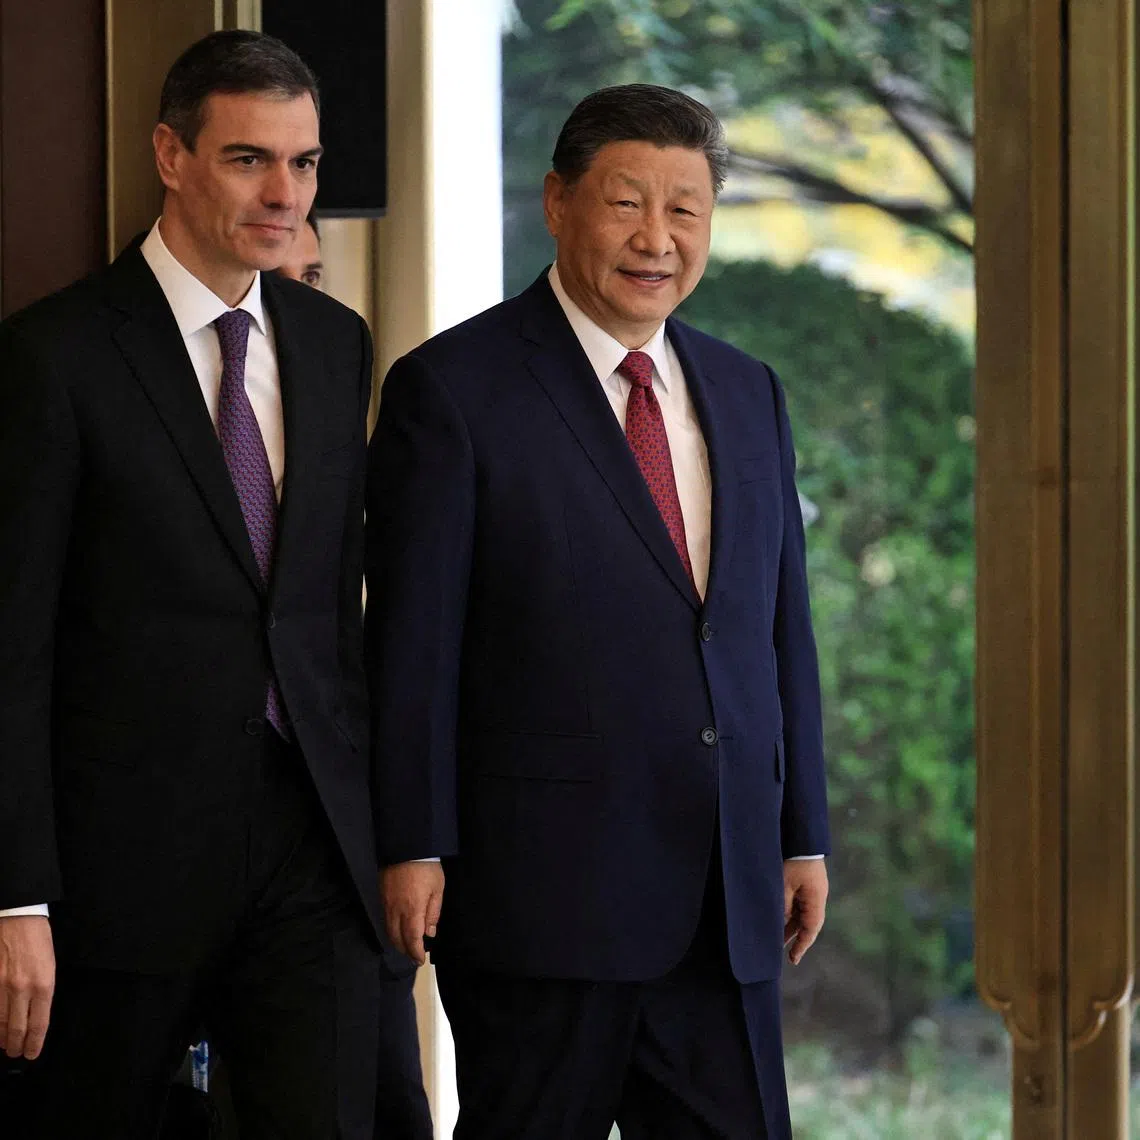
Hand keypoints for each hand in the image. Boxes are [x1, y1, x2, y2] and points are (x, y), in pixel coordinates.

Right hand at [0, 916, 54, 1058]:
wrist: (18, 918)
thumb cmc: (37, 939)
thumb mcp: (50, 965)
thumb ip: (42, 991)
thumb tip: (36, 1014)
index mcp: (43, 984)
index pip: (39, 1024)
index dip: (34, 1043)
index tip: (32, 1053)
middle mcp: (21, 989)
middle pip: (17, 1028)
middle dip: (16, 1045)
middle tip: (16, 1053)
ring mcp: (1, 986)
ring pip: (0, 1022)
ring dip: (2, 1038)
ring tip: (4, 1045)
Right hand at [380, 862, 444, 965]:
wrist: (406, 846)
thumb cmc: (427, 868)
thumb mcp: (438, 889)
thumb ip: (433, 913)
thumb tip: (429, 933)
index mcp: (412, 910)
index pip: (412, 939)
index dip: (415, 953)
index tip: (420, 961)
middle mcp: (396, 910)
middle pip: (397, 938)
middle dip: (405, 950)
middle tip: (414, 956)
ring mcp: (386, 903)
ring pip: (389, 930)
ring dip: (397, 941)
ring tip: (407, 945)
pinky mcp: (381, 896)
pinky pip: (385, 919)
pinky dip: (391, 929)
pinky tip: (398, 928)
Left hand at [783, 859, 827, 965]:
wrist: (801, 839)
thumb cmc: (794, 861)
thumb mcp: (785, 885)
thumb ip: (783, 906)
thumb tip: (780, 922)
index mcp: (816, 900)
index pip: (811, 929)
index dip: (802, 945)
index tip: (793, 959)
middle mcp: (817, 898)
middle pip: (806, 923)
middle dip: (794, 937)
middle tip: (783, 952)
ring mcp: (812, 891)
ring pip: (801, 914)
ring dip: (790, 925)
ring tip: (776, 937)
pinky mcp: (806, 885)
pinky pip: (799, 903)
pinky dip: (790, 912)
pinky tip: (779, 917)